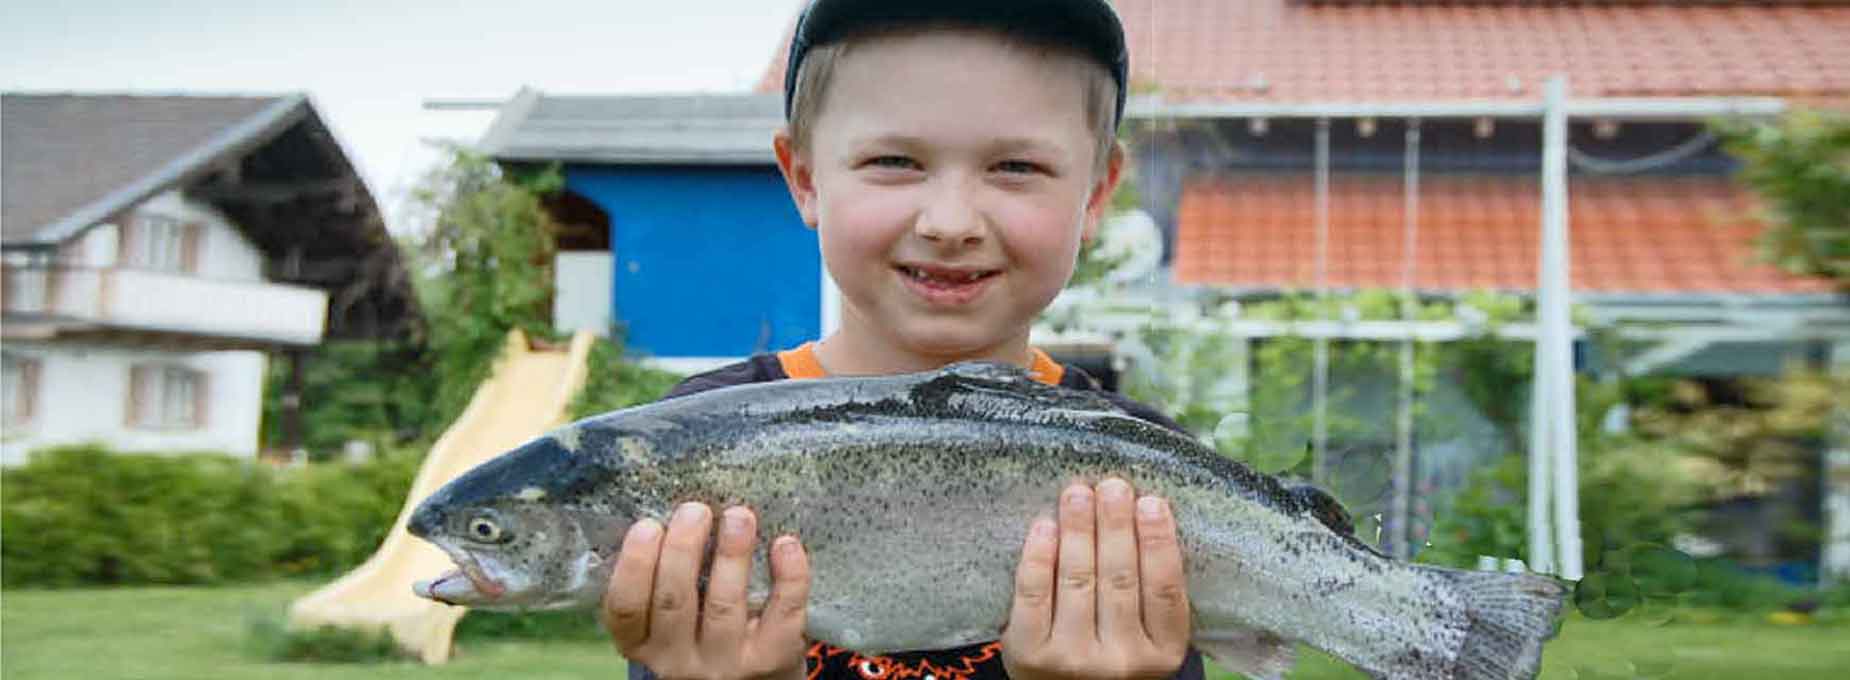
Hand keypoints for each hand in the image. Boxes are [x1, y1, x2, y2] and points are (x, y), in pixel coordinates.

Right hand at [603, 503, 811, 679]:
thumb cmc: (704, 637)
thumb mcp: (669, 623)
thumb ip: (664, 582)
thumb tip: (674, 511)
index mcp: (644, 644)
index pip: (625, 609)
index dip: (634, 565)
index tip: (648, 524)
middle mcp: (678, 661)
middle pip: (674, 602)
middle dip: (683, 548)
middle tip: (695, 509)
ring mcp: (726, 663)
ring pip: (724, 605)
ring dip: (731, 554)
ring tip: (739, 515)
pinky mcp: (771, 659)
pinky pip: (782, 614)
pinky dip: (788, 577)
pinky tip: (785, 545)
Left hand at [1001, 479, 1191, 679]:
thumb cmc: (1109, 653)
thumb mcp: (1145, 636)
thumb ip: (1147, 593)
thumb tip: (1143, 511)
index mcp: (1162, 653)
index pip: (1165, 590)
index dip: (1159, 542)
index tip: (1152, 502)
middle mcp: (1122, 661)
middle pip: (1120, 579)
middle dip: (1115, 525)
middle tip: (1113, 485)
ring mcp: (1075, 660)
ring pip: (1078, 581)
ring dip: (1078, 530)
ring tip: (1078, 493)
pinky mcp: (1031, 655)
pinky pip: (1035, 595)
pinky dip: (1039, 557)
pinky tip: (1044, 527)